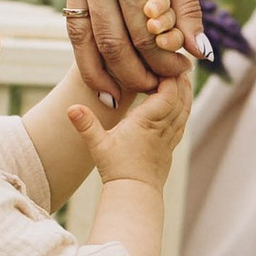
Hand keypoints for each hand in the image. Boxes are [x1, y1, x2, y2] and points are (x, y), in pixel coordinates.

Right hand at [65, 0, 204, 99]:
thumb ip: (186, 4)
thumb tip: (197, 51)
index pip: (143, 36)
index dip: (163, 62)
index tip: (181, 73)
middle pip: (109, 43)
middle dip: (132, 74)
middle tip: (152, 91)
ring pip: (82, 33)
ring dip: (99, 68)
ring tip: (116, 94)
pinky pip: (73, 10)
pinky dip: (84, 40)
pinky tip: (98, 58)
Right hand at [68, 55, 192, 191]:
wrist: (134, 194)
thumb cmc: (116, 169)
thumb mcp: (97, 145)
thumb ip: (86, 124)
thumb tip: (70, 108)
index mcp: (148, 122)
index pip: (168, 93)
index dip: (169, 76)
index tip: (163, 61)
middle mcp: (163, 128)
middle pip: (180, 96)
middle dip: (179, 78)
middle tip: (175, 61)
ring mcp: (170, 137)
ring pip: (185, 108)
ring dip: (185, 91)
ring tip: (179, 75)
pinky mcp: (171, 145)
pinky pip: (183, 119)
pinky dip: (184, 105)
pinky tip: (179, 99)